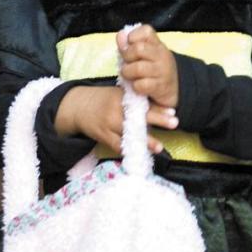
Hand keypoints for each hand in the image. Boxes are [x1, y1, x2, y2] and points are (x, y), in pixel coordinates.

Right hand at [54, 84, 176, 155]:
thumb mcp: (118, 95)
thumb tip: (162, 108)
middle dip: (158, 119)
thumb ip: (136, 101)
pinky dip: (129, 150)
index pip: (143, 103)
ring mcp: (109, 124)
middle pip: (139, 116)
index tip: (173, 111)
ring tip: (159, 147)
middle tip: (174, 122)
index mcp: (121, 97)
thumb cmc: (103, 100)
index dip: (159, 108)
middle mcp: (116, 109)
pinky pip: (118, 145)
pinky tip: (140, 155)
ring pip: (130, 133)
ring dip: (146, 141)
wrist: (77, 107)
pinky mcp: (103, 136)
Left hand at [118, 24, 179, 107]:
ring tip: (130, 76)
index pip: (146, 31)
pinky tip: (138, 86)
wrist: (171, 91)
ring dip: (128, 73)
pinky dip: (135, 87)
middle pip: (139, 48)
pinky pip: (141, 85)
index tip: (130, 46)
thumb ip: (130, 45)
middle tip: (127, 63)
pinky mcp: (161, 87)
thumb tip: (121, 35)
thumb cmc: (152, 70)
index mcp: (157, 44)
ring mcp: (163, 71)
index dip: (133, 36)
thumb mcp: (143, 55)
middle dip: (127, 56)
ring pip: (138, 68)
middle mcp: (162, 55)